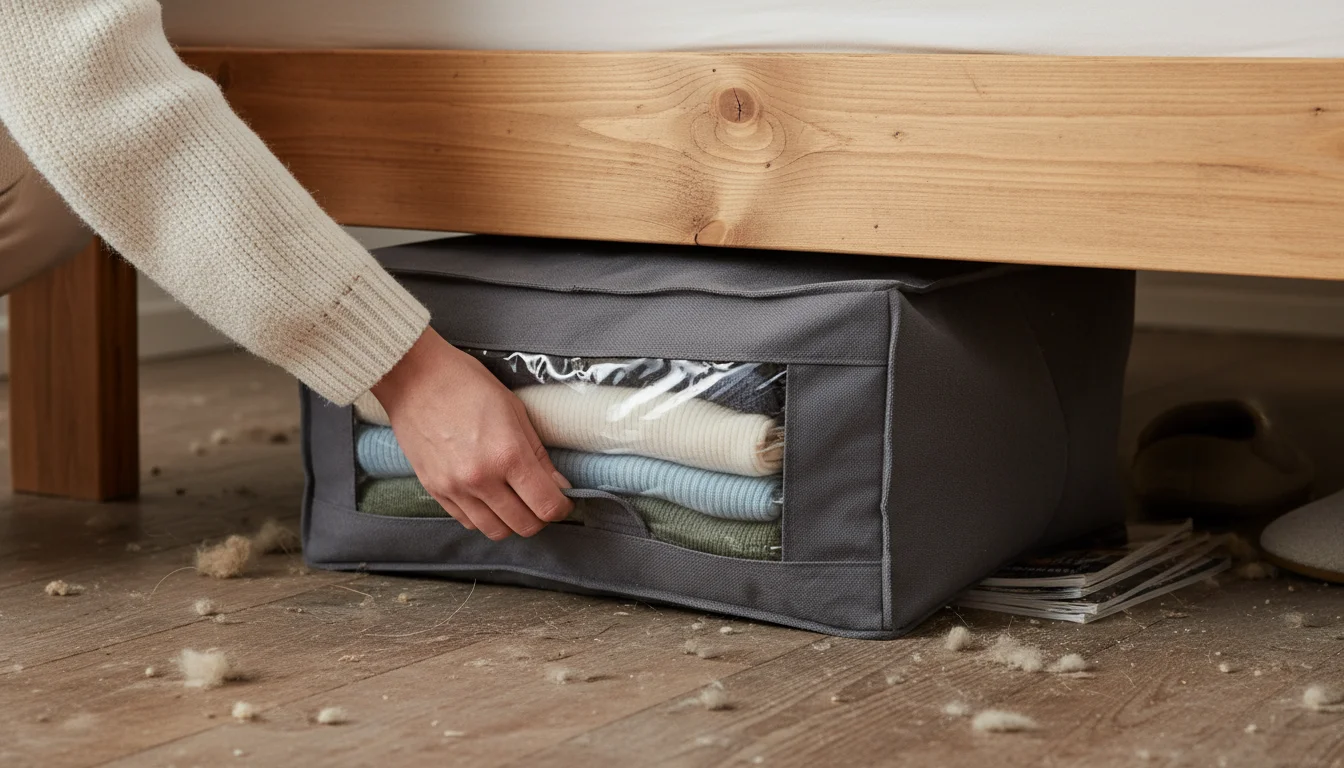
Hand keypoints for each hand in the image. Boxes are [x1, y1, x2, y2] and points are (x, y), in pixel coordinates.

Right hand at [370, 328, 572, 538]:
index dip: (561, 508)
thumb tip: (557, 485)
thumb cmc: (466, 384)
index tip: (562, 501)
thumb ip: (538, 454)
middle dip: (540, 518)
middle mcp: (481, 478)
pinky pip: (467, 521)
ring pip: (495, 531)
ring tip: (516, 502)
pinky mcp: (434, 490)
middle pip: (523, 526)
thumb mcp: (515, 410)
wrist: (415, 378)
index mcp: (507, 454)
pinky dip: (484, 517)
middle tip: (542, 502)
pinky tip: (489, 498)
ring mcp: (455, 488)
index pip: (546, 505)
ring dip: (512, 522)